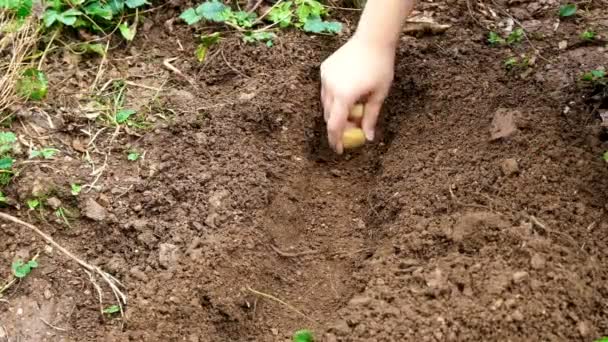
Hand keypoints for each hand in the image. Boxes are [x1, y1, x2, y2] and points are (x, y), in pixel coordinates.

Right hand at [320, 35, 395, 153]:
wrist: (373, 39)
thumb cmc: (380, 67)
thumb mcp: (379, 95)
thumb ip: (371, 117)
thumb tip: (368, 138)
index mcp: (344, 96)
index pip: (335, 126)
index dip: (336, 141)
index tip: (339, 151)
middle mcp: (330, 87)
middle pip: (329, 116)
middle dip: (339, 126)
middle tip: (351, 130)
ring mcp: (325, 77)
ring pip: (326, 103)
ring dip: (336, 111)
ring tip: (353, 110)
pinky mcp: (324, 69)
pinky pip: (326, 89)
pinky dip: (334, 97)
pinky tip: (348, 92)